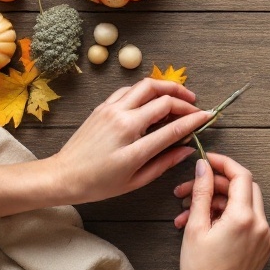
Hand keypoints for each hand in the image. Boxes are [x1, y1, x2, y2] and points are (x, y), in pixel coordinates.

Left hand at [48, 79, 211, 204]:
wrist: (62, 175)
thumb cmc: (98, 184)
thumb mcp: (135, 181)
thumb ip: (164, 163)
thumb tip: (186, 149)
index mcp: (133, 147)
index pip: (173, 127)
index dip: (194, 120)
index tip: (207, 117)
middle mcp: (123, 122)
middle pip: (163, 100)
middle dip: (184, 102)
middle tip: (195, 108)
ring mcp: (111, 111)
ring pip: (147, 86)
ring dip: (167, 88)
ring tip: (180, 96)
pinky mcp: (103, 106)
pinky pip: (130, 90)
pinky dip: (147, 90)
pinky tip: (154, 99)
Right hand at [179, 153, 269, 269]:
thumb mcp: (195, 228)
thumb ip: (201, 193)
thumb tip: (203, 167)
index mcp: (244, 217)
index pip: (241, 175)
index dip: (223, 163)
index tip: (206, 159)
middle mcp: (261, 224)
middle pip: (245, 188)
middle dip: (218, 184)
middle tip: (191, 189)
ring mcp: (266, 236)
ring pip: (245, 206)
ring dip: (219, 203)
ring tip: (189, 215)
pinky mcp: (264, 247)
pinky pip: (249, 222)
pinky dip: (229, 218)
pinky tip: (206, 227)